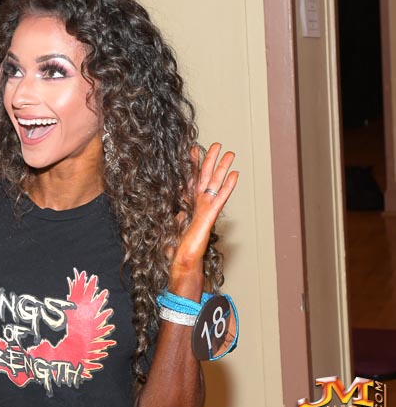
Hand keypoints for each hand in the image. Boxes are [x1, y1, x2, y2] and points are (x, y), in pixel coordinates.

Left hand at [171, 143, 237, 278]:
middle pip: (206, 177)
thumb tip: (174, 205)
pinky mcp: (210, 216)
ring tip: (231, 153)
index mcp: (189, 204)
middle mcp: (199, 204)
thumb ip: (175, 212)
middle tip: (217, 144)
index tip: (192, 149)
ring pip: (215, 184)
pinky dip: (227, 186)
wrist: (182, 262)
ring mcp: (206, 209)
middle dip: (211, 160)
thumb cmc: (177, 248)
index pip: (191, 179)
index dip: (192, 165)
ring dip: (223, 168)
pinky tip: (235, 174)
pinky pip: (220, 198)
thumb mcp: (171, 223)